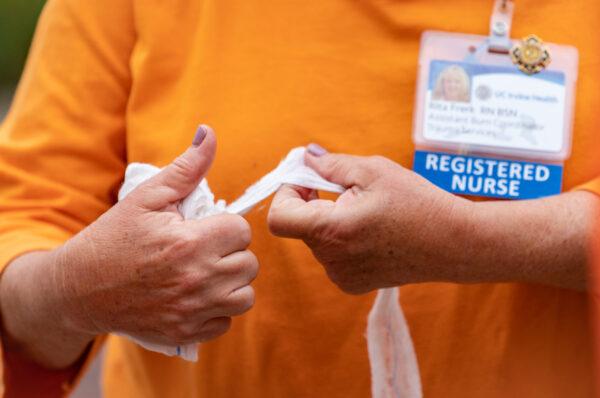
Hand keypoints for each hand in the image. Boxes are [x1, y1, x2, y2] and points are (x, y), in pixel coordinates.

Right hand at [0, 126, 257, 368]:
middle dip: (231, 253)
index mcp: (189, 243)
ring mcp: (192, 312)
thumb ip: (186, 168)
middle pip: (249, 263)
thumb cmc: (113, 239)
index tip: (206, 228)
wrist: (78, 290)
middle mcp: (196, 280)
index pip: (242, 231)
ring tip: (207, 272)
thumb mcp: (147, 197)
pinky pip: (226, 323)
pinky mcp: (186, 334)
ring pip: (245, 296)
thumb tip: (208, 133)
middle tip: (205, 249)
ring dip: (231, 283)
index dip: (226, 226)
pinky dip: (217, 310)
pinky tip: (196, 296)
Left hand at [268, 145, 471, 293]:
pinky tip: (372, 231)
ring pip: (317, 239)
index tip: (309, 181)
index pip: (279, 218)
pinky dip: (342, 239)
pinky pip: (333, 255)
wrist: (454, 243)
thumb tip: (304, 157)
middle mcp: (331, 260)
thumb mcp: (373, 171)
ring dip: (330, 220)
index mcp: (331, 231)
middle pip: (300, 225)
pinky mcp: (353, 284)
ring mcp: (342, 276)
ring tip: (368, 211)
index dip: (287, 193)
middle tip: (347, 189)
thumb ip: (330, 165)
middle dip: (314, 202)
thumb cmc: (417, 203)